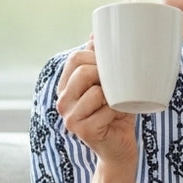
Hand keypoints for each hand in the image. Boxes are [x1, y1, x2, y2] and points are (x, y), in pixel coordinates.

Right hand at [56, 39, 137, 164]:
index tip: (112, 66)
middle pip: (83, 71)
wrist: (119, 149)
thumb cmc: (117, 115)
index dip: (97, 57)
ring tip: (117, 104)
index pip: (76, 58)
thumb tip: (96, 33)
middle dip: (106, 75)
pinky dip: (117, 111)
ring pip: (95, 91)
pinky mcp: (80, 130)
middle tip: (119, 86)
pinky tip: (117, 118)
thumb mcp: (110, 84)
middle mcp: (63, 100)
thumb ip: (101, 62)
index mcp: (66, 86)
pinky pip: (105, 109)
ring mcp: (69, 117)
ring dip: (114, 96)